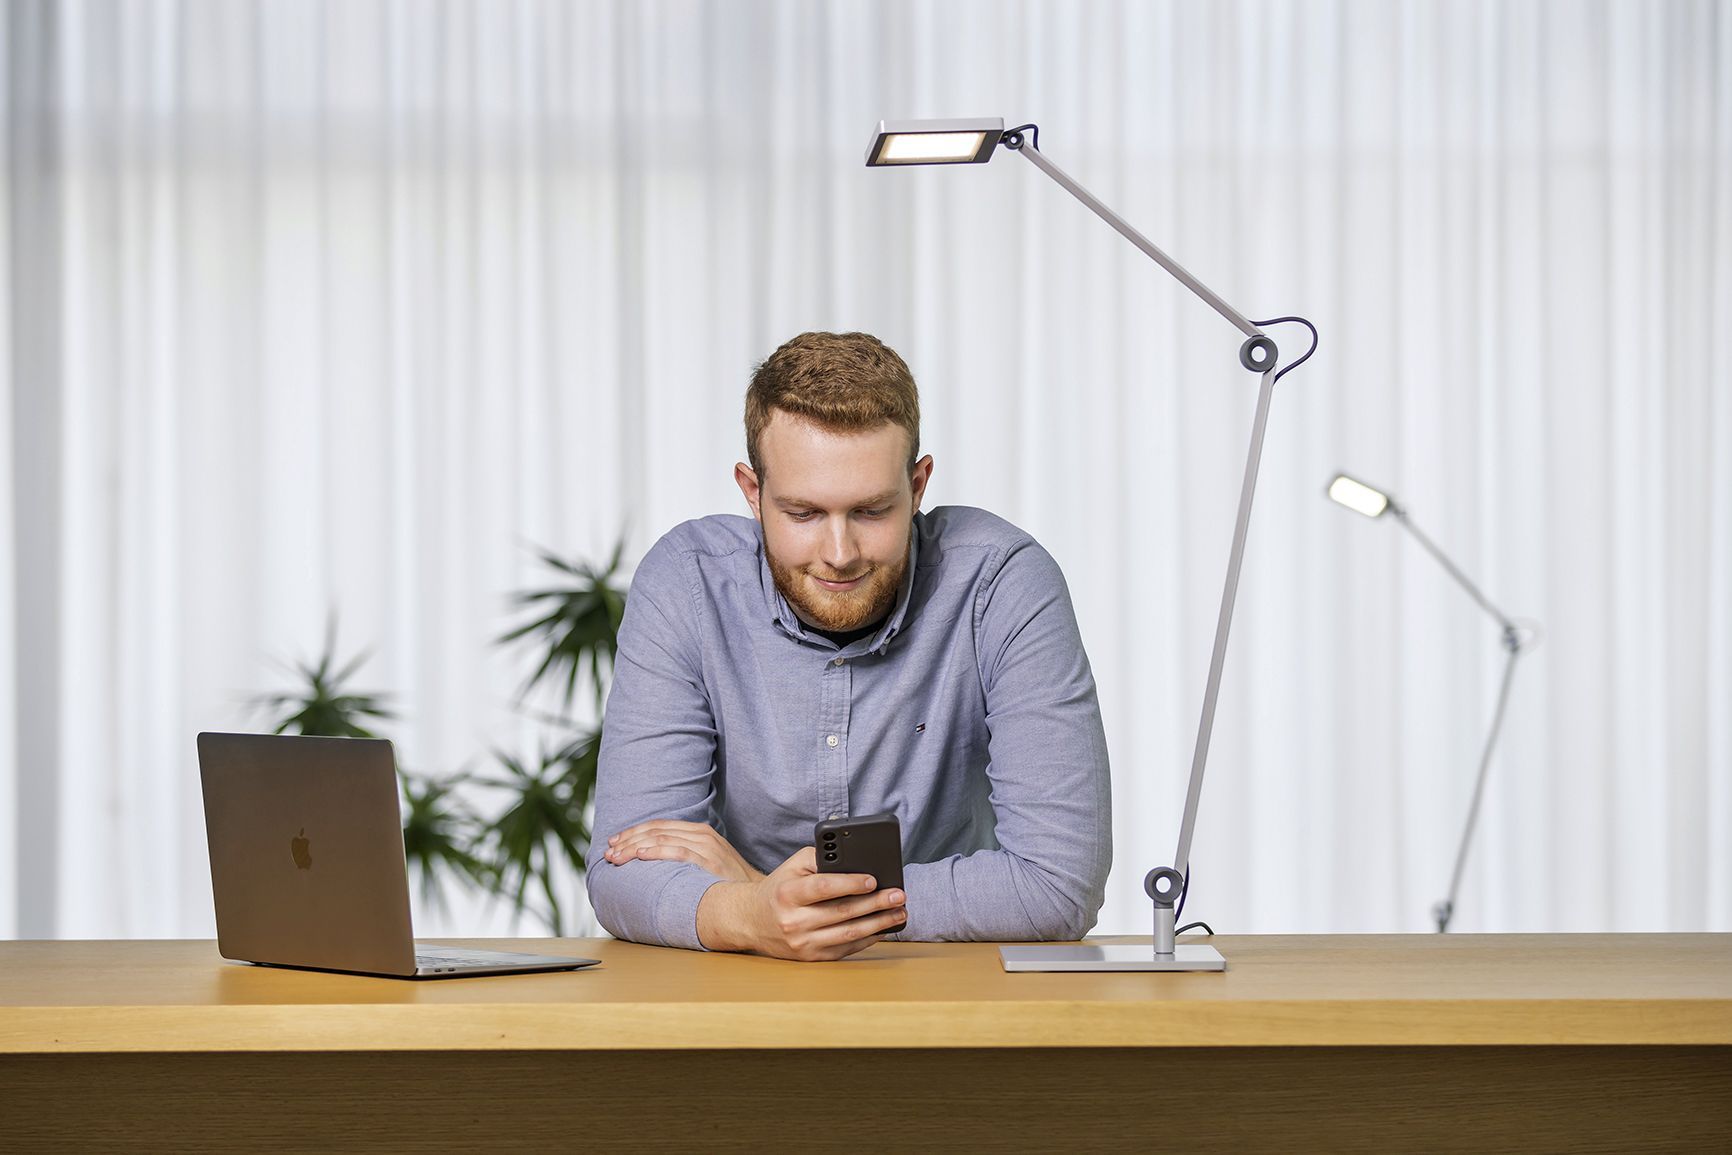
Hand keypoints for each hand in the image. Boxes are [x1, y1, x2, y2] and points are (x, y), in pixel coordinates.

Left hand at [602, 819, 764, 883]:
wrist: (756, 895)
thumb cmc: (728, 883)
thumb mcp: (708, 861)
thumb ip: (685, 855)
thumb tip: (653, 861)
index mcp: (699, 832)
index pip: (660, 826)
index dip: (634, 832)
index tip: (615, 842)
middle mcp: (702, 835)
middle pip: (657, 831)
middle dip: (628, 840)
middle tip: (609, 851)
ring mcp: (707, 847)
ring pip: (662, 839)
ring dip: (634, 847)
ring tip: (616, 857)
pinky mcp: (710, 861)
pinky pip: (678, 852)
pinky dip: (656, 852)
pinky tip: (639, 856)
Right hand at [696, 846, 907, 960]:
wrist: (751, 921)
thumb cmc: (779, 888)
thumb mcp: (793, 866)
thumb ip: (821, 858)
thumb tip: (856, 862)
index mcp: (787, 894)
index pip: (822, 888)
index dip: (849, 883)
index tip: (873, 880)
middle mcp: (793, 921)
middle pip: (842, 913)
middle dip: (876, 903)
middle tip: (899, 895)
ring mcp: (802, 944)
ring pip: (848, 934)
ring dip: (879, 924)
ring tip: (899, 912)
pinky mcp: (810, 958)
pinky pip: (845, 949)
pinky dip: (868, 939)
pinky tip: (883, 928)